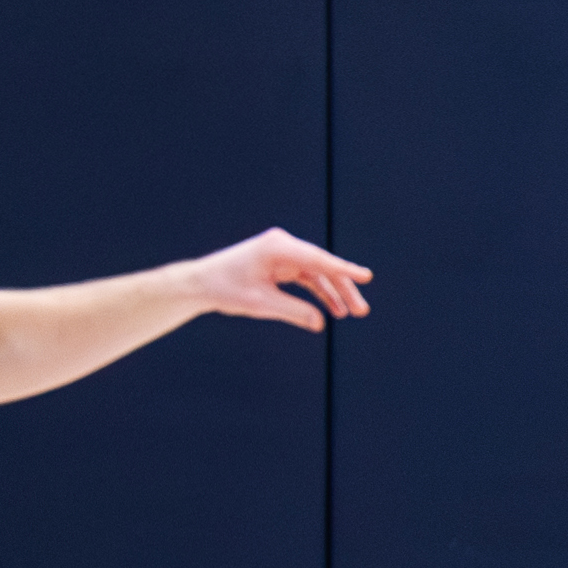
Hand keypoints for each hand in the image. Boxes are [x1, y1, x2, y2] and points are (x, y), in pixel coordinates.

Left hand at [188, 227, 373, 331]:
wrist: (201, 283)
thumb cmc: (225, 288)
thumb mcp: (261, 304)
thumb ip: (293, 311)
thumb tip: (320, 322)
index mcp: (277, 248)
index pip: (318, 259)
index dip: (344, 270)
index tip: (366, 277)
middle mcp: (282, 245)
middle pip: (322, 266)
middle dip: (343, 288)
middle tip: (361, 310)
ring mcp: (282, 253)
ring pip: (317, 272)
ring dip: (332, 292)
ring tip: (349, 313)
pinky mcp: (280, 263)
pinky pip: (306, 277)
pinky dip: (318, 291)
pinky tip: (331, 308)